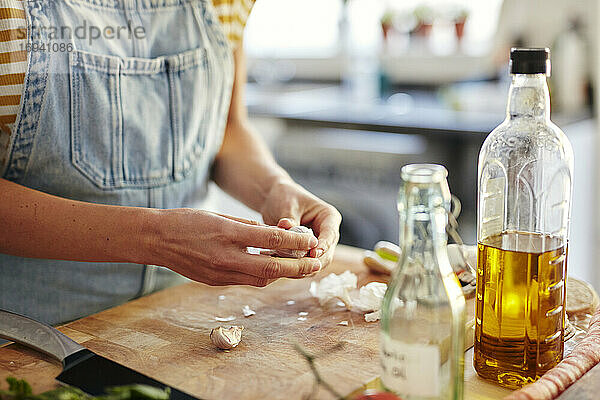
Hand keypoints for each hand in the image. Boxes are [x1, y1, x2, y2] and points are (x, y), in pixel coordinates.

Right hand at [150, 209, 320, 286]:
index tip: (310, 240)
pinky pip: (247, 281)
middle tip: (316, 264)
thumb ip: (249, 227)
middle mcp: (226, 257)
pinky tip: (272, 270)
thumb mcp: (220, 214)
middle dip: (297, 268)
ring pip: (261, 280)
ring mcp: (220, 273)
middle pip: (271, 268)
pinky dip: (263, 277)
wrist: (155, 240)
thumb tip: (275, 236)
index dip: (295, 242)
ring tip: (299, 268)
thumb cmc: (187, 221)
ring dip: (283, 275)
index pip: (271, 241)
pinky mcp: (216, 282)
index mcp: (228, 234)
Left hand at [260, 180, 341, 269]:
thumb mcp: (287, 206)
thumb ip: (290, 220)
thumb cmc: (284, 198)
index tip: (313, 254)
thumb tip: (287, 228)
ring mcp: (320, 245)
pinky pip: (306, 266)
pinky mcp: (308, 253)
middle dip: (312, 261)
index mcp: (329, 217)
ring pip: (317, 264)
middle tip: (296, 266)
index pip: (330, 234)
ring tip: (285, 267)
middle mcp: (328, 233)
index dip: (323, 246)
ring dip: (303, 268)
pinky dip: (295, 269)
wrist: (275, 200)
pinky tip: (281, 269)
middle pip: (327, 254)